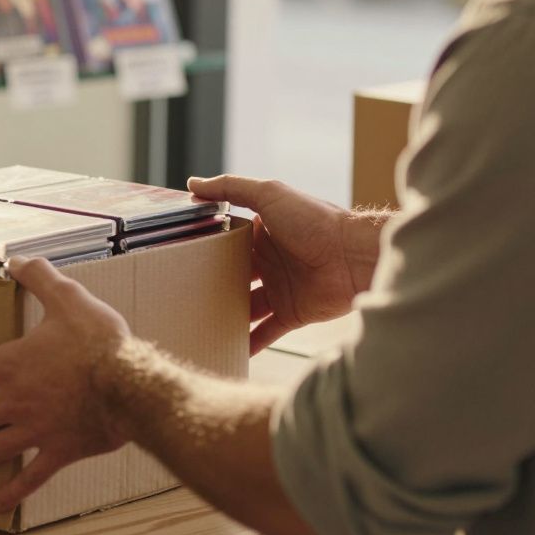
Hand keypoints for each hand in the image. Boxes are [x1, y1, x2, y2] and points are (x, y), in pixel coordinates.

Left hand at [0, 257, 131, 512]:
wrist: (130, 384)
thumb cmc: (98, 341)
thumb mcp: (67, 298)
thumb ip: (39, 278)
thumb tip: (17, 261)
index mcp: (12, 364)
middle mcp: (15, 401)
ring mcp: (35, 430)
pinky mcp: (58, 451)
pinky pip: (29, 477)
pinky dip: (11, 493)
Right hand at [189, 175, 380, 353]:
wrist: (354, 257)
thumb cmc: (315, 221)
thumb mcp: (269, 194)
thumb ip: (231, 188)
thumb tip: (193, 184)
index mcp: (264, 232)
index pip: (229, 240)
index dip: (207, 246)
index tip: (180, 255)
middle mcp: (271, 261)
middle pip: (234, 275)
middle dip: (212, 284)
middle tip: (182, 294)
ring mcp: (280, 289)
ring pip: (245, 306)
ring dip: (227, 314)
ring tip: (198, 324)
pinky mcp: (292, 313)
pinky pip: (266, 332)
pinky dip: (250, 343)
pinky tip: (229, 350)